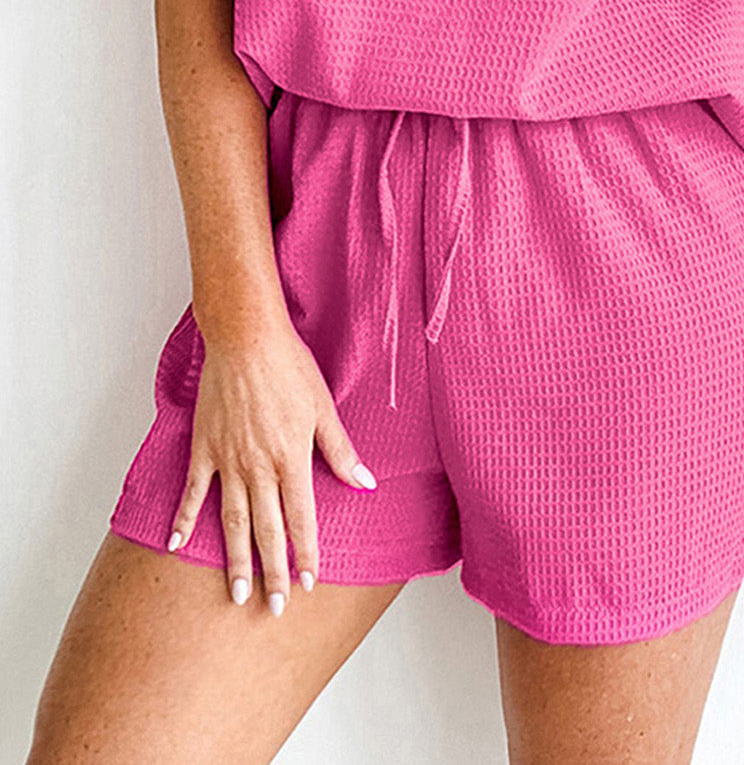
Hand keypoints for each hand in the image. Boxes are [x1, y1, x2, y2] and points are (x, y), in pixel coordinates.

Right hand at [165, 313, 377, 613]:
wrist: (246, 338)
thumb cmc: (289, 367)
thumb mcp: (323, 407)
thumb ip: (340, 451)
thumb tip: (365, 484)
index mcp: (291, 458)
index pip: (300, 518)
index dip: (305, 553)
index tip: (308, 584)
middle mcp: (258, 466)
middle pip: (265, 529)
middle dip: (272, 571)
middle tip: (273, 608)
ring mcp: (228, 460)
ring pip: (231, 520)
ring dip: (234, 559)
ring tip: (236, 594)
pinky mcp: (204, 448)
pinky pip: (192, 491)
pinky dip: (183, 520)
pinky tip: (176, 546)